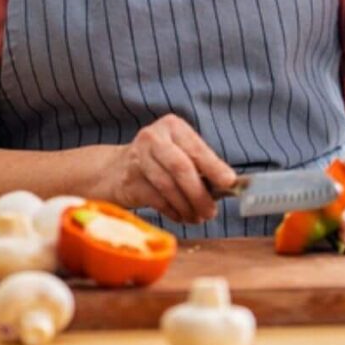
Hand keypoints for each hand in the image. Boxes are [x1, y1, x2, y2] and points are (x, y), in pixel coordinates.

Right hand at [102, 114, 235, 225]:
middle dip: (200, 193)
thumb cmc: (160, 161)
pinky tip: (181, 216)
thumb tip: (230, 185)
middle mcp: (153, 138)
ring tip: (198, 217)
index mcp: (172, 126)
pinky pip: (156, 199)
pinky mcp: (128, 180)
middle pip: (181, 168)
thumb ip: (202, 165)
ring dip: (187, 206)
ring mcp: (137, 158)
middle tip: (211, 211)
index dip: (214, 167)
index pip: (197, 149)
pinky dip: (172, 211)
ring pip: (168, 186)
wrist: (114, 169)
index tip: (230, 182)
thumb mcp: (180, 152)